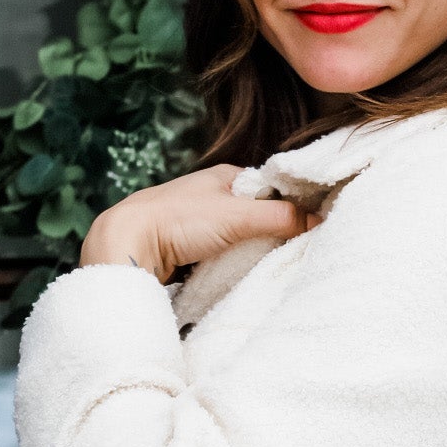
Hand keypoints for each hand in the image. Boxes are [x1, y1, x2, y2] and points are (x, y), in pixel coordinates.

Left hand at [80, 165, 312, 280]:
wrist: (127, 244)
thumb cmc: (178, 220)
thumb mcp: (238, 216)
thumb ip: (281, 218)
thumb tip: (319, 221)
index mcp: (226, 176)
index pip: (272, 187)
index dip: (292, 205)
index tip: (312, 225)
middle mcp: (213, 194)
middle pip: (257, 213)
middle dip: (273, 231)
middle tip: (292, 249)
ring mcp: (199, 221)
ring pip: (239, 235)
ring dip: (251, 249)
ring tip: (267, 262)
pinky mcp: (188, 245)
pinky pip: (222, 252)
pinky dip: (232, 261)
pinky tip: (238, 270)